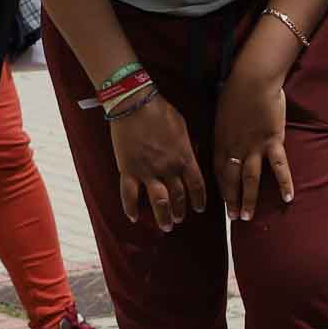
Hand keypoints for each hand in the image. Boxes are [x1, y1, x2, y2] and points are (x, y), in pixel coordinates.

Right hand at [108, 93, 208, 232]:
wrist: (135, 103)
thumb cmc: (161, 110)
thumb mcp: (183, 127)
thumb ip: (188, 146)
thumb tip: (191, 155)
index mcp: (185, 158)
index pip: (197, 186)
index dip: (199, 200)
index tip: (198, 209)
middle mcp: (169, 169)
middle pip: (179, 197)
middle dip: (181, 210)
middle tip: (180, 218)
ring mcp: (148, 172)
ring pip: (159, 202)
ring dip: (164, 216)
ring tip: (166, 226)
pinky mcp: (128, 170)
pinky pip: (129, 195)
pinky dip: (130, 208)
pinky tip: (133, 217)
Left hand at [214, 64, 293, 220]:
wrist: (252, 79)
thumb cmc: (235, 90)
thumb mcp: (221, 112)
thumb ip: (223, 129)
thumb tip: (222, 137)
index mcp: (221, 140)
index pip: (219, 171)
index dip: (221, 188)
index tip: (222, 202)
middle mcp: (235, 148)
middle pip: (232, 180)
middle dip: (231, 200)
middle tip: (234, 217)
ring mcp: (254, 146)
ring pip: (250, 179)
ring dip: (249, 199)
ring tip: (248, 216)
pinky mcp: (272, 141)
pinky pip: (279, 166)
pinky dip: (284, 183)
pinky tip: (288, 198)